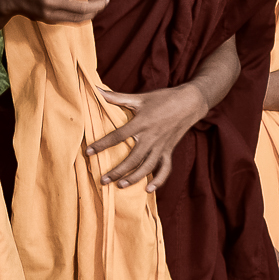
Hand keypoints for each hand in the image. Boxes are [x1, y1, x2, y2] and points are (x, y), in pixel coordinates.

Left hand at [84, 83, 209, 190]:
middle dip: (117, 171)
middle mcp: (151, 138)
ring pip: (147, 167)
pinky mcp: (169, 151)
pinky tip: (149, 189)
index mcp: (141, 123)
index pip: (117, 136)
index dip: (102, 144)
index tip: (88, 152)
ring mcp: (162, 146)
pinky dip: (159, 180)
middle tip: (103, 180)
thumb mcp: (140, 97)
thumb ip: (117, 97)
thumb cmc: (163, 99)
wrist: (190, 102)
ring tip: (120, 186)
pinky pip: (165, 169)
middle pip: (132, 159)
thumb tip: (96, 90)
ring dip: (134, 178)